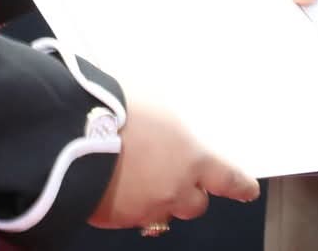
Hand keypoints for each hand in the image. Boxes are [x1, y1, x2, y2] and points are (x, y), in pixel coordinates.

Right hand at [90, 94, 258, 230]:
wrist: (70, 134)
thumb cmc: (113, 108)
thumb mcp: (155, 99)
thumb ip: (170, 119)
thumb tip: (169, 118)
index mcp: (192, 158)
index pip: (229, 179)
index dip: (240, 185)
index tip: (247, 190)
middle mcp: (174, 189)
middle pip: (195, 205)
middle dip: (188, 193)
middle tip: (173, 176)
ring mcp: (145, 208)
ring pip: (160, 214)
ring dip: (155, 200)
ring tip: (136, 178)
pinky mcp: (115, 218)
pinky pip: (128, 215)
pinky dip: (125, 202)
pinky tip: (111, 181)